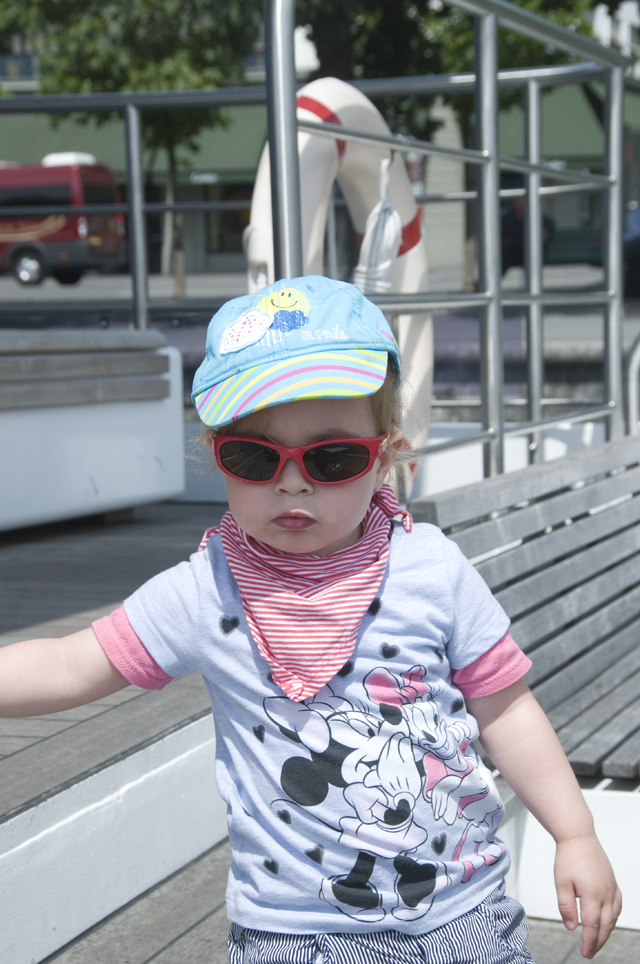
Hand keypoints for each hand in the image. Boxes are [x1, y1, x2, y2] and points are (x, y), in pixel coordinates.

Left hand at [554, 833, 621, 958]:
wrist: (578, 836)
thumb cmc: (568, 858)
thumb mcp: (561, 883)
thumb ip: (566, 907)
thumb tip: (572, 927)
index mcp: (592, 895)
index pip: (593, 926)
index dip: (589, 941)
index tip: (585, 952)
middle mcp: (606, 893)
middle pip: (605, 925)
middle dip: (598, 941)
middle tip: (590, 952)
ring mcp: (611, 887)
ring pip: (613, 916)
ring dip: (607, 931)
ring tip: (598, 940)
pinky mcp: (612, 881)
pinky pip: (618, 904)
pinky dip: (614, 916)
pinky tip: (609, 920)